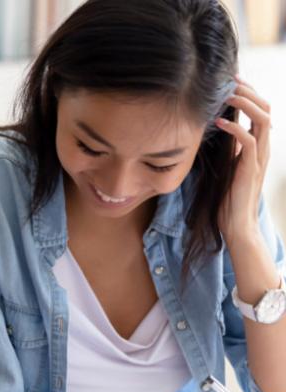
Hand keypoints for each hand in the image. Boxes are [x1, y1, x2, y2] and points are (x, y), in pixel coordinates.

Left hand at [216, 76, 270, 247]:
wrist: (236, 224)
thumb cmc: (227, 198)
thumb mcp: (226, 166)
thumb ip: (226, 149)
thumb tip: (212, 131)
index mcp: (257, 146)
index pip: (260, 111)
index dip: (248, 94)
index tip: (230, 82)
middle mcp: (262, 148)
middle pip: (265, 109)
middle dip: (249, 91)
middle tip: (230, 80)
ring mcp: (259, 158)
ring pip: (263, 119)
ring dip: (245, 103)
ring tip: (227, 94)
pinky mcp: (250, 168)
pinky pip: (249, 141)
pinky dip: (235, 127)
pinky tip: (219, 121)